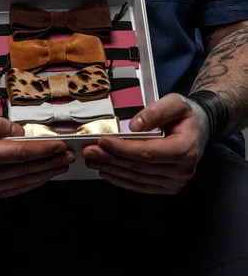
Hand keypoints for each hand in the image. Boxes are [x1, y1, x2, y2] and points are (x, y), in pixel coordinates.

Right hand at [0, 105, 74, 199]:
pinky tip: (41, 177)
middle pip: (22, 170)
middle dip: (48, 163)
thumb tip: (20, 132)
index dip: (42, 150)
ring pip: (19, 183)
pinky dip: (28, 183)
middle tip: (68, 156)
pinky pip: (10, 189)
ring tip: (61, 166)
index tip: (60, 145)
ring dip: (43, 175)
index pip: (17, 154)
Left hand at [82, 93, 209, 194]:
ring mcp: (176, 181)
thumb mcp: (176, 103)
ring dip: (112, 169)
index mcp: (184, 149)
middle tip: (88, 152)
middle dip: (110, 158)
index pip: (147, 152)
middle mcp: (182, 170)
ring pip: (137, 177)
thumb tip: (134, 126)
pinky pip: (141, 185)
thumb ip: (156, 112)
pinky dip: (122, 179)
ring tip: (92, 160)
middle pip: (138, 166)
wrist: (201, 128)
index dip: (122, 148)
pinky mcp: (169, 186)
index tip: (102, 141)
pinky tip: (108, 172)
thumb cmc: (187, 114)